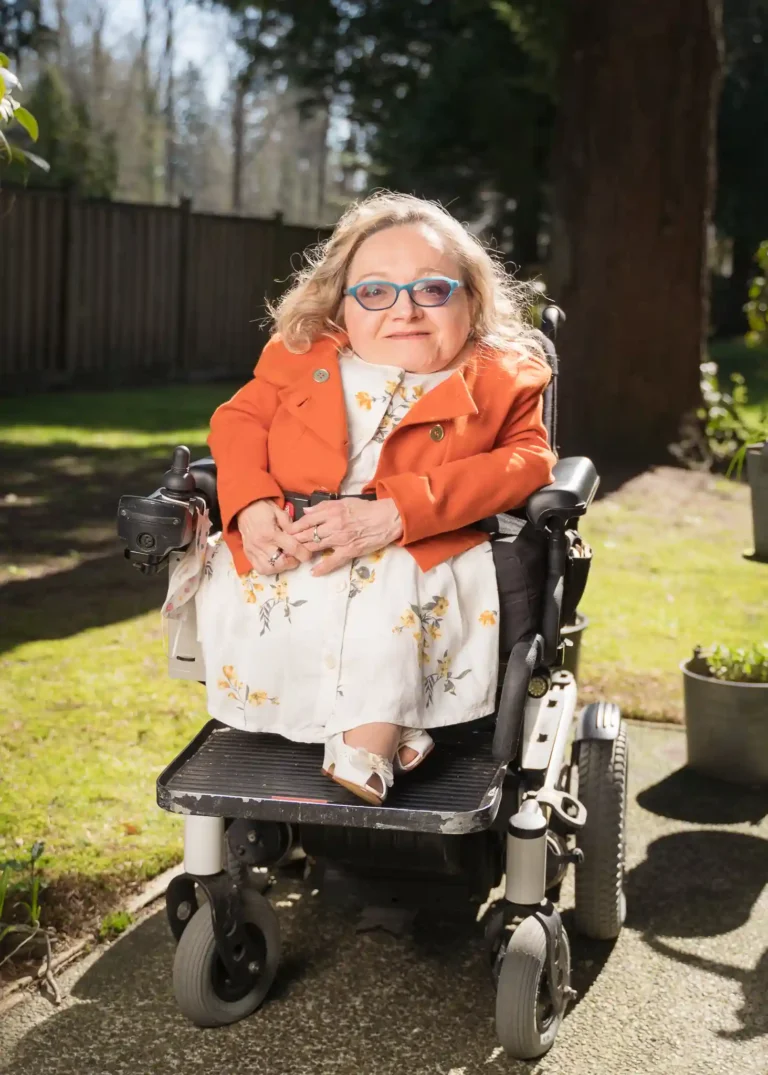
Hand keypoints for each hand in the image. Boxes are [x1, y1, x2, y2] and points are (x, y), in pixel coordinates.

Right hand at [237, 499, 312, 574]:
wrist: (243, 508)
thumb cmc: (263, 509)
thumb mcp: (279, 512)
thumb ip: (290, 525)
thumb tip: (299, 536)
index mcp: (271, 532)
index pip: (292, 548)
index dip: (304, 553)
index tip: (308, 554)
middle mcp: (261, 544)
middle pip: (281, 563)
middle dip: (292, 562)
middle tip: (296, 556)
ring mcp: (253, 551)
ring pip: (270, 569)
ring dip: (281, 567)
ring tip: (285, 559)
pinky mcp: (248, 555)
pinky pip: (260, 569)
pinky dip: (270, 568)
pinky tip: (275, 561)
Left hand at [287, 497, 402, 575]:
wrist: (386, 518)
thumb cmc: (366, 509)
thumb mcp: (344, 502)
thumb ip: (324, 507)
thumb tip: (306, 512)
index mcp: (332, 512)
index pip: (307, 521)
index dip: (295, 527)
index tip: (286, 531)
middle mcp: (334, 525)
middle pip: (308, 534)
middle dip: (295, 540)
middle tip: (284, 545)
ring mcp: (341, 539)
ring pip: (316, 546)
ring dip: (304, 551)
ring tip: (293, 555)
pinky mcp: (349, 551)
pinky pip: (333, 561)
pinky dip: (323, 567)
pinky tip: (313, 572)